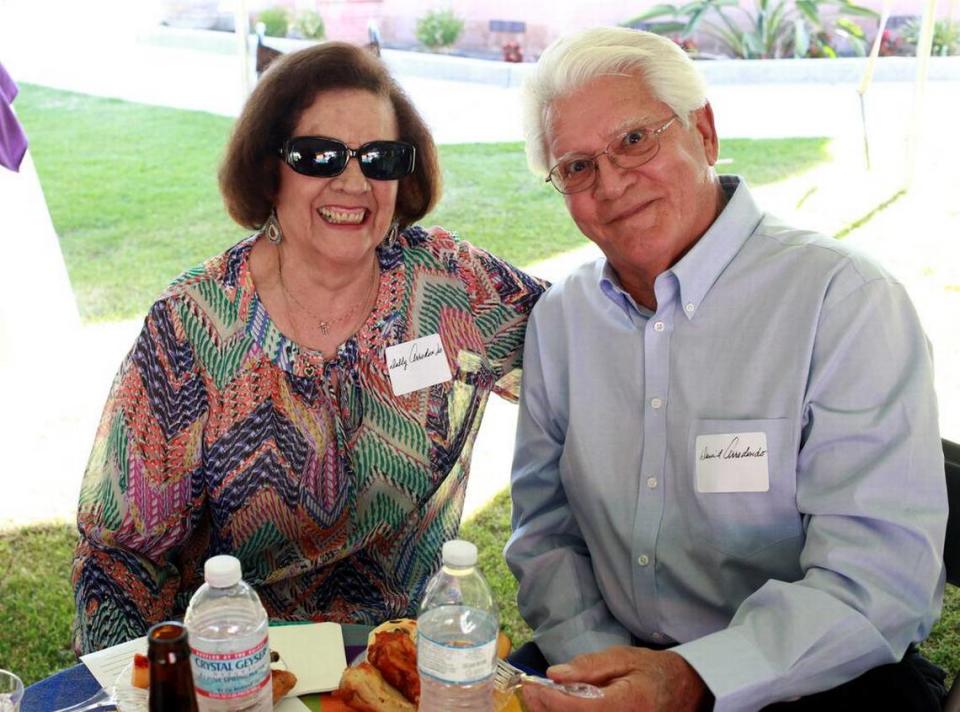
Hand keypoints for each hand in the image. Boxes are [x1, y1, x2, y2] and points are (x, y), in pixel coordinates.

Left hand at [519, 646, 709, 711]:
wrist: (686, 693)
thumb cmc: (654, 672)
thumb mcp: (624, 658)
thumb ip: (590, 666)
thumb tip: (555, 674)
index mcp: (628, 704)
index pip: (580, 707)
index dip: (551, 700)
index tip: (532, 686)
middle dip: (546, 710)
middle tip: (530, 692)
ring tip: (541, 699)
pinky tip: (559, 707)